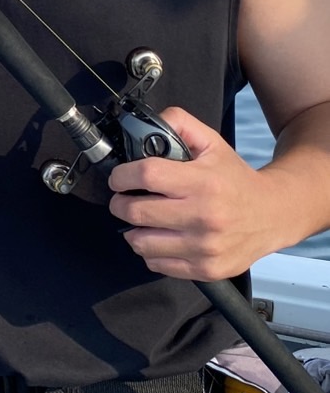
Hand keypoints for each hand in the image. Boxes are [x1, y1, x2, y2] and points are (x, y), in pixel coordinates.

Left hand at [108, 107, 275, 279]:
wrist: (273, 214)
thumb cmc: (236, 180)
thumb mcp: (212, 143)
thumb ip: (179, 124)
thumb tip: (148, 123)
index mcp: (203, 182)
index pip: (146, 176)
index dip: (123, 176)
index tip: (119, 178)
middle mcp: (204, 216)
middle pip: (136, 212)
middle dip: (120, 203)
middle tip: (125, 199)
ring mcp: (205, 247)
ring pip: (141, 242)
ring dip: (133, 230)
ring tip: (142, 220)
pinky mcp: (206, 268)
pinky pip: (157, 263)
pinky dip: (151, 251)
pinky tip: (160, 237)